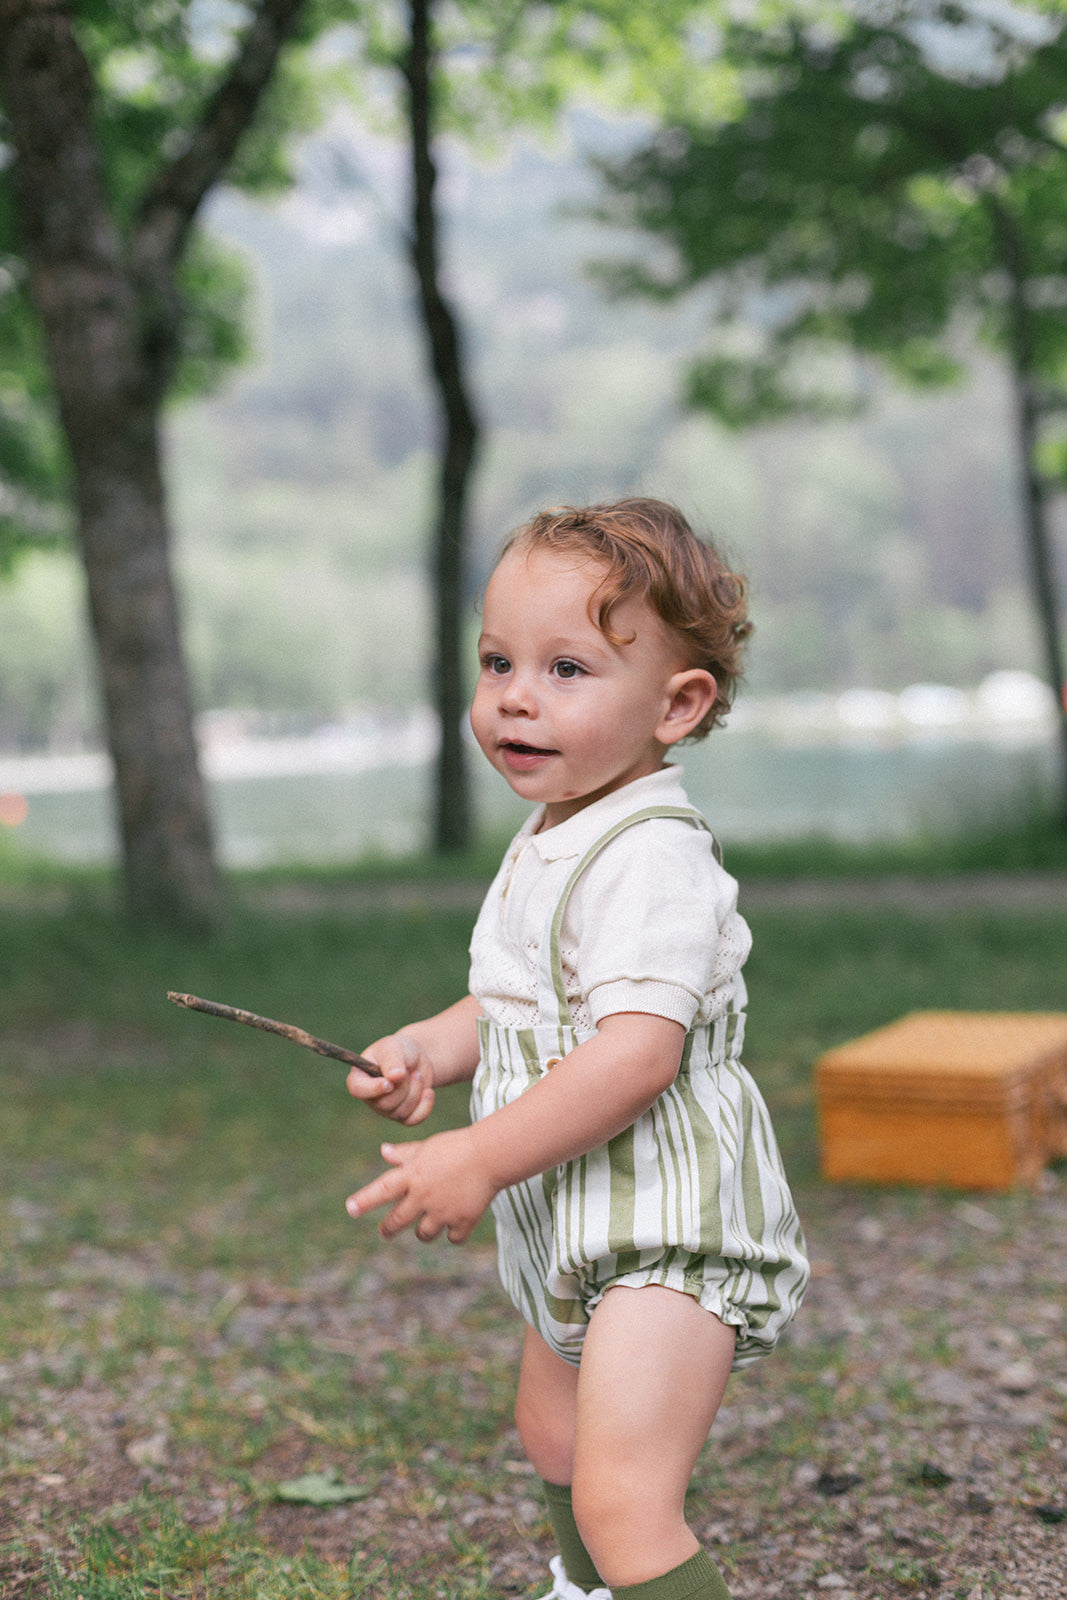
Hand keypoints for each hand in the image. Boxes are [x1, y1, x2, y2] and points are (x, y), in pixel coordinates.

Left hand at [345, 1128, 495, 1243]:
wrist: (492, 1155)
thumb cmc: (457, 1146)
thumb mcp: (428, 1146)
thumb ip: (405, 1154)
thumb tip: (383, 1151)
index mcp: (413, 1175)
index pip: (382, 1189)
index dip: (365, 1200)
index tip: (350, 1209)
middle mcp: (424, 1195)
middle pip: (397, 1222)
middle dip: (388, 1229)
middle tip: (386, 1230)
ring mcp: (443, 1211)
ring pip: (423, 1235)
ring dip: (423, 1231)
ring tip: (428, 1222)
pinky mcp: (463, 1221)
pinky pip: (453, 1238)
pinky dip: (453, 1234)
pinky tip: (456, 1225)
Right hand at [346, 1031, 434, 1125]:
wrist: (416, 1059)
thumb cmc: (399, 1050)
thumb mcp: (394, 1047)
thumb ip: (392, 1060)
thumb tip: (394, 1077)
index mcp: (360, 1077)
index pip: (357, 1089)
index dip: (372, 1089)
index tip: (389, 1083)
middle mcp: (370, 1097)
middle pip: (384, 1104)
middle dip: (403, 1087)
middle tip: (410, 1071)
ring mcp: (385, 1109)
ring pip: (400, 1112)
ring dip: (415, 1092)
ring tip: (417, 1075)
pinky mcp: (402, 1116)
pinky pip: (413, 1120)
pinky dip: (425, 1106)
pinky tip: (428, 1092)